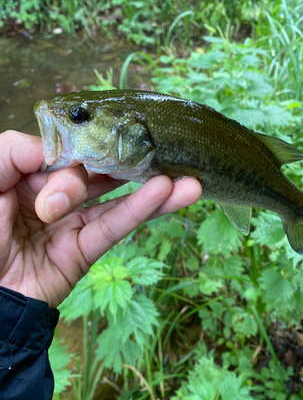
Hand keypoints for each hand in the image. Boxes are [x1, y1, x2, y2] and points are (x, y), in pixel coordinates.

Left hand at [0, 131, 201, 308]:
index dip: (77, 147)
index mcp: (29, 176)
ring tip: (188, 177)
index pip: (65, 151)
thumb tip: (59, 149)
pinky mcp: (83, 252)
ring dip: (152, 186)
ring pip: (116, 199)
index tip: (76, 153)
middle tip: (143, 152)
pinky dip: (141, 210)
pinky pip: (114, 227)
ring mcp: (71, 224)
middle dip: (121, 161)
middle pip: (96, 171)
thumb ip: (14, 152)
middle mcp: (54, 197)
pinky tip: (168, 192)